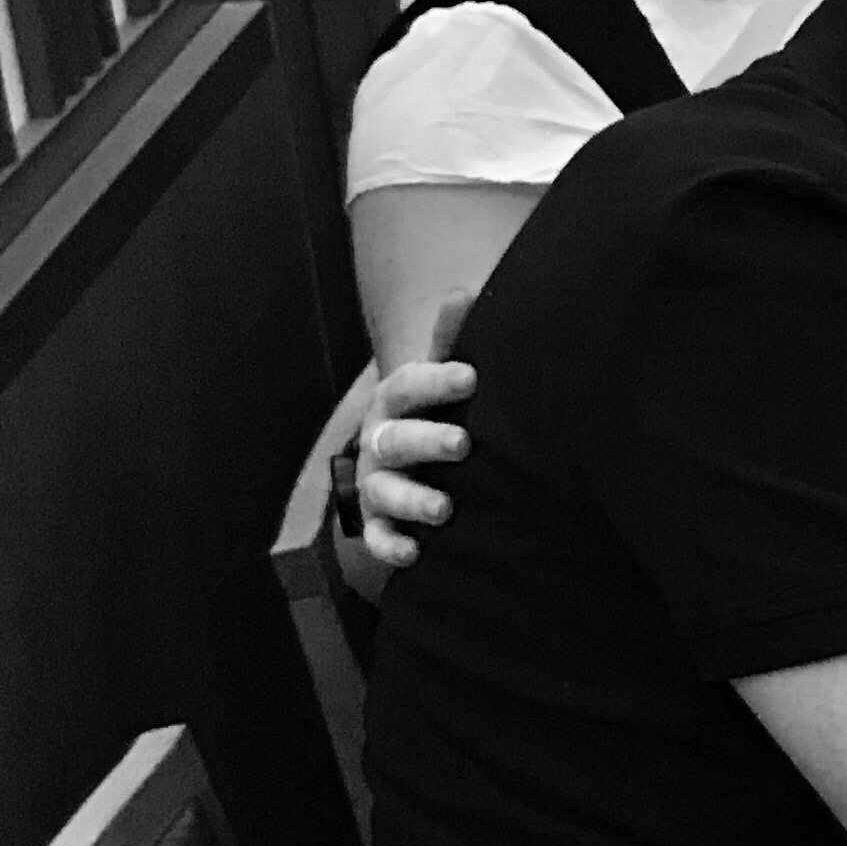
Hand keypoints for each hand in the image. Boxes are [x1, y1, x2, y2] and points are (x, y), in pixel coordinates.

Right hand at [354, 294, 478, 572]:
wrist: (400, 458)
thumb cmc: (430, 410)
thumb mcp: (439, 375)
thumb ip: (450, 340)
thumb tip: (466, 292)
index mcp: (396, 400)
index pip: (411, 385)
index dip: (438, 381)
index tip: (472, 376)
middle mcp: (380, 440)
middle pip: (397, 440)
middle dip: (427, 442)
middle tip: (463, 444)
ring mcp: (375, 482)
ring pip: (385, 491)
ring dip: (412, 500)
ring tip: (444, 509)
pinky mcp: (378, 521)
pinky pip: (377, 537)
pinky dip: (392, 546)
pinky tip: (415, 553)